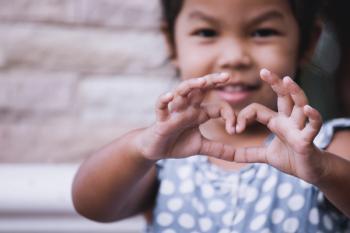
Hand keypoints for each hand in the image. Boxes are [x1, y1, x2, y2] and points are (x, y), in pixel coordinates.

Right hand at [137, 73, 236, 160]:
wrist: (156, 149)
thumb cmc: (177, 144)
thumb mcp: (203, 147)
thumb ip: (221, 150)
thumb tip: (243, 157)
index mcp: (200, 113)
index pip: (219, 107)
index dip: (229, 115)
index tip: (235, 130)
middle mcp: (188, 108)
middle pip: (200, 89)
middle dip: (212, 81)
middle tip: (227, 76)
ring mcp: (174, 112)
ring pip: (181, 92)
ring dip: (190, 85)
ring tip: (201, 81)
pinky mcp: (161, 119)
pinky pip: (160, 106)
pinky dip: (164, 100)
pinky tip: (170, 96)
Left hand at [234, 69, 324, 183]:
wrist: (310, 172)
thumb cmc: (290, 160)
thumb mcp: (264, 156)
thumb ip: (246, 154)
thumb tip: (227, 155)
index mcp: (277, 122)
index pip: (257, 110)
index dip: (243, 116)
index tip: (234, 130)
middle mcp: (288, 120)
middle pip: (283, 96)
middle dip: (275, 83)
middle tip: (263, 71)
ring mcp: (299, 128)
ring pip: (300, 104)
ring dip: (295, 92)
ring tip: (288, 80)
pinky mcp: (308, 140)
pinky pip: (313, 126)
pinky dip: (312, 117)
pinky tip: (308, 109)